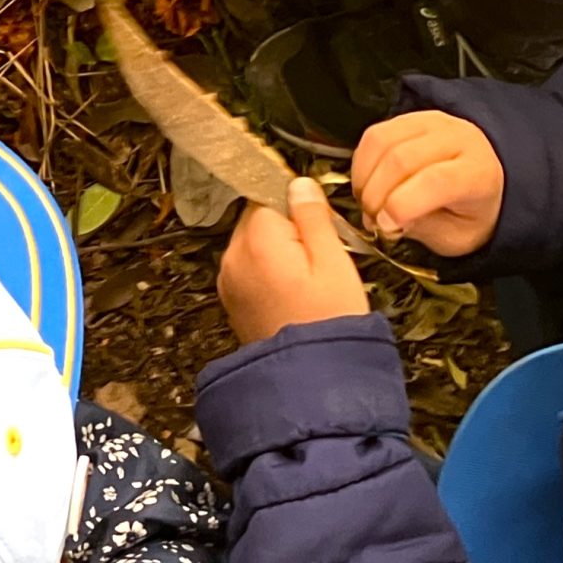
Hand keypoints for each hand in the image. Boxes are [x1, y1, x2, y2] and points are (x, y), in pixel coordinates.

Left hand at [219, 176, 371, 344]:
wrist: (311, 379)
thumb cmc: (328, 321)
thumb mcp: (333, 261)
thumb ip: (313, 217)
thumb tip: (299, 184)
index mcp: (257, 239)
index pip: (269, 195)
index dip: (298, 207)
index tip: (319, 226)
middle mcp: (233, 255)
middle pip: (258, 218)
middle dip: (286, 229)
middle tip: (318, 258)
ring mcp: (228, 279)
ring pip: (253, 244)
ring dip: (276, 251)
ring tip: (307, 281)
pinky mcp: (231, 299)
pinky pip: (249, 269)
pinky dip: (268, 272)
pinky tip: (292, 293)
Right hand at [352, 111, 504, 257]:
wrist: (480, 183)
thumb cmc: (469, 212)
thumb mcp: (456, 236)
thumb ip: (422, 227)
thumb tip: (385, 219)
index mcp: (478, 172)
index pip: (437, 180)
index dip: (403, 204)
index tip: (385, 225)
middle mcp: (458, 138)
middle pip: (402, 159)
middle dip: (376, 196)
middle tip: (373, 221)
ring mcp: (432, 123)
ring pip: (382, 142)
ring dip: (365, 179)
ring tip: (368, 205)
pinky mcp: (409, 118)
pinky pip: (373, 136)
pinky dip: (361, 165)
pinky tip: (367, 185)